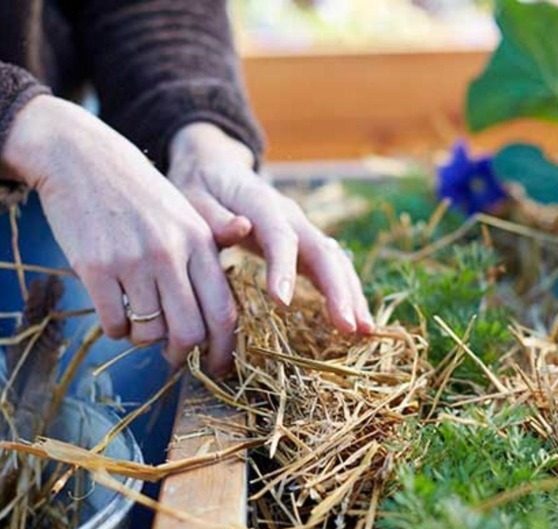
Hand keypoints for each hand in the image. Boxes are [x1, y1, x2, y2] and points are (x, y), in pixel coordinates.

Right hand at [0, 97, 236, 373]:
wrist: (80, 157)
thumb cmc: (139, 193)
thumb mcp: (185, 215)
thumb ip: (208, 260)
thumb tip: (229, 313)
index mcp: (200, 242)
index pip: (224, 312)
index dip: (225, 349)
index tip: (219, 366)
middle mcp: (171, 253)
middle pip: (190, 332)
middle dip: (184, 355)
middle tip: (174, 356)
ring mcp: (132, 261)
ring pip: (150, 333)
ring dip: (146, 340)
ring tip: (140, 324)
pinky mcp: (95, 267)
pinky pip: (114, 324)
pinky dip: (117, 331)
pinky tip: (115, 315)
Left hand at [168, 122, 373, 334]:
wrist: (216, 169)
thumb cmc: (199, 189)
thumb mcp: (193, 197)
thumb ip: (214, 217)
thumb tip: (241, 228)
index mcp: (261, 203)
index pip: (280, 235)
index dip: (284, 267)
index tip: (282, 302)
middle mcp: (292, 216)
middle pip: (322, 251)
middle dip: (337, 290)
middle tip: (348, 327)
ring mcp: (303, 230)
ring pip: (336, 261)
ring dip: (352, 296)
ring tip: (364, 331)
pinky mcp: (306, 246)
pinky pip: (332, 269)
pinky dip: (346, 295)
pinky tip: (355, 323)